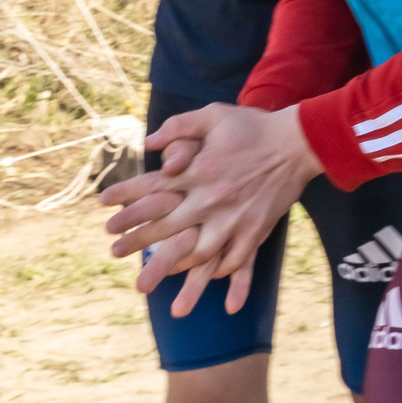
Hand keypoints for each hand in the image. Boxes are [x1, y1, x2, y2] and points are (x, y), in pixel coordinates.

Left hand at [98, 104, 319, 317]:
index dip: (126, 196)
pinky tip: (209, 287)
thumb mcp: (214, 115)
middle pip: (166, 226)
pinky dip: (221, 276)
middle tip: (114, 253)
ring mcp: (233, 218)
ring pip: (197, 253)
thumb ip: (180, 127)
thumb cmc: (253, 126)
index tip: (103, 205)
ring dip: (171, 271)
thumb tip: (150, 142)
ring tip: (148, 285)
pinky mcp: (255, 229)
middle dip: (136, 240)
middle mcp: (211, 198)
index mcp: (198, 170)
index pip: (153, 185)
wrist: (298, 141)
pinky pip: (235, 260)